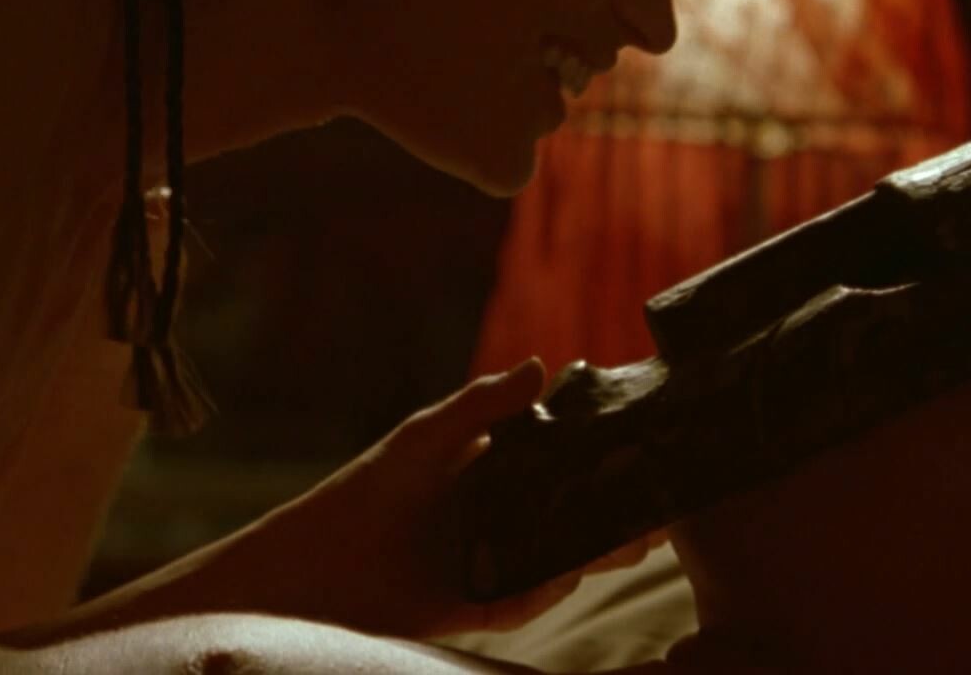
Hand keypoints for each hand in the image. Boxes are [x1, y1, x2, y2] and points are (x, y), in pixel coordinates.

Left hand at [209, 358, 659, 638]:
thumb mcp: (427, 436)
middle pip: (567, 515)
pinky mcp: (473, 604)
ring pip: (553, 559)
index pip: (557, 463)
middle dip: (610, 514)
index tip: (642, 452)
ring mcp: (488, 562)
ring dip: (589, 554)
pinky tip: (564, 578)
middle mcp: (496, 518)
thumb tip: (543, 366)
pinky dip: (541, 593)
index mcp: (490, 472)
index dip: (599, 461)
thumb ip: (483, 405)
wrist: (314, 567)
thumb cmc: (368, 490)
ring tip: (627, 544)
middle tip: (657, 513)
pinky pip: (518, 601)